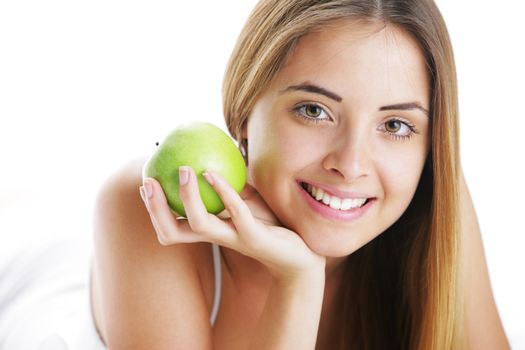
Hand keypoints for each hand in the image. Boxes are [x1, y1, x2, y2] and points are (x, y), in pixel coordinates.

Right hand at [140, 166, 324, 280]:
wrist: (300, 254)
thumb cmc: (270, 223)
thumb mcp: (245, 199)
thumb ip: (229, 183)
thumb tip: (217, 150)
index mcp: (209, 231)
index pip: (171, 227)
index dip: (153, 210)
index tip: (146, 184)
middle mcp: (215, 238)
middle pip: (172, 232)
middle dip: (156, 209)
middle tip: (149, 182)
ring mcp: (233, 238)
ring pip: (199, 224)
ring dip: (187, 197)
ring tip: (184, 170)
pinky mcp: (254, 237)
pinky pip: (236, 213)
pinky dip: (223, 191)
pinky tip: (213, 173)